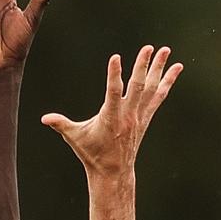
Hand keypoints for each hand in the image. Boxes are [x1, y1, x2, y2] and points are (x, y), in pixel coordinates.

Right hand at [41, 46, 182, 175]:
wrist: (113, 171)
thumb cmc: (92, 153)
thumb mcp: (74, 138)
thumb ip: (60, 124)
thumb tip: (44, 118)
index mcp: (110, 118)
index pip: (113, 93)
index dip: (114, 75)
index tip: (116, 58)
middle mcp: (128, 116)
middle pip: (137, 87)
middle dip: (142, 67)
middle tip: (148, 48)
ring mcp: (139, 116)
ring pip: (151, 88)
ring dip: (158, 69)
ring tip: (166, 50)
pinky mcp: (146, 117)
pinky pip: (159, 97)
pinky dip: (167, 82)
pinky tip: (176, 68)